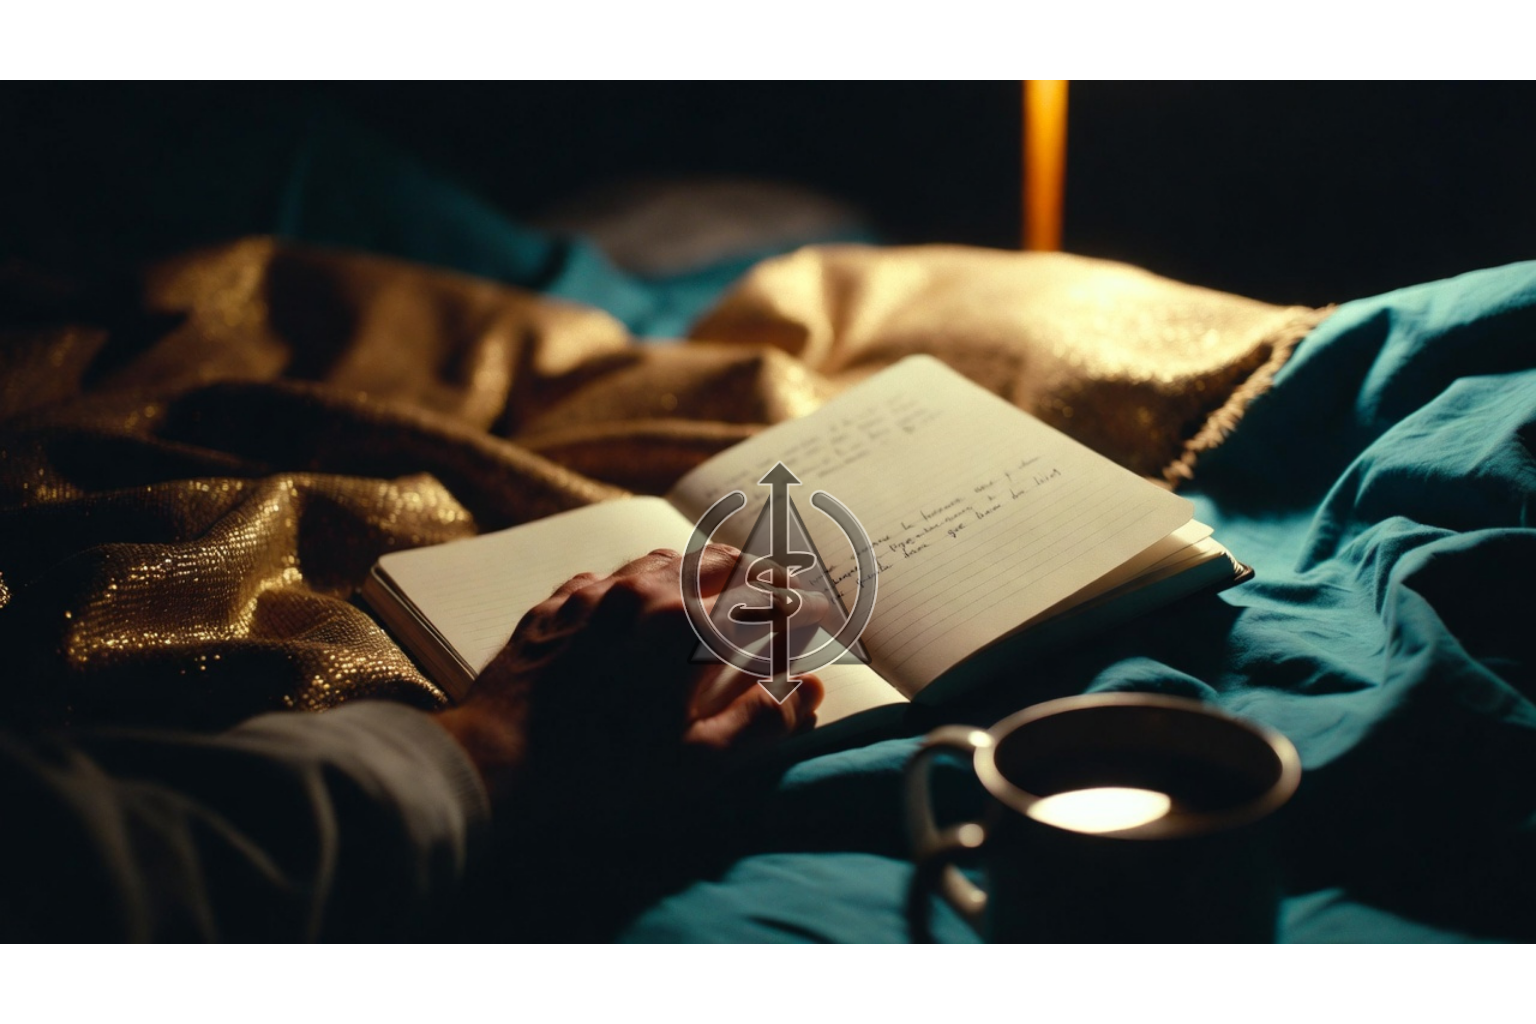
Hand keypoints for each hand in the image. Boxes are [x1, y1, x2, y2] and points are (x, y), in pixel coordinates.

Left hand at [434, 546, 825, 813]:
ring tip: (723, 575)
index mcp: (688, 628)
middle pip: (717, 563)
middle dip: (759, 573)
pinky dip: (640, 582)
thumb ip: (763, 722)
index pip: (764, 600)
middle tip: (782, 586)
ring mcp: (594, 595)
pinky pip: (609, 577)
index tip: (823, 614)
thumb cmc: (603, 775)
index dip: (802, 606)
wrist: (494, 763)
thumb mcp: (697, 766)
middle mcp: (643, 594)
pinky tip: (639, 597)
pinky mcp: (554, 607)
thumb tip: (806, 689)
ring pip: (662, 560)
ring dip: (702, 566)